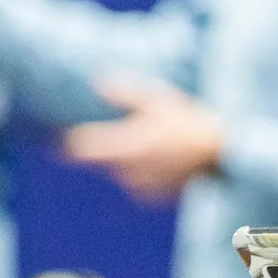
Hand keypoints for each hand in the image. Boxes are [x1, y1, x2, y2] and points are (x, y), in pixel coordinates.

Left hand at [61, 79, 224, 199]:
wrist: (221, 153)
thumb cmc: (189, 121)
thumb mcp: (159, 99)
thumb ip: (125, 94)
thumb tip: (97, 80)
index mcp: (129, 143)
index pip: (85, 147)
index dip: (68, 143)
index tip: (57, 140)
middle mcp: (130, 167)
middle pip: (101, 162)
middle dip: (103, 151)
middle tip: (122, 138)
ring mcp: (141, 184)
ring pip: (120, 173)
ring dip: (126, 162)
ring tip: (154, 146)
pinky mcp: (153, 196)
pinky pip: (137, 185)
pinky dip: (143, 174)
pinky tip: (162, 162)